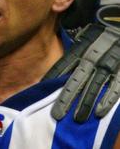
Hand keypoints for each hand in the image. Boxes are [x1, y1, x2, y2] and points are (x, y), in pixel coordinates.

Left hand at [48, 3, 119, 121]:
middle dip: (67, 96)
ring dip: (85, 102)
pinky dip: (107, 99)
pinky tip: (99, 112)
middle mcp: (94, 56)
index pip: (65, 63)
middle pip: (78, 78)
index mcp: (83, 48)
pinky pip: (114, 87)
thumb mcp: (85, 38)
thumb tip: (57, 67)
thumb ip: (74, 51)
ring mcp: (109, 64)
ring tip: (77, 118)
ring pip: (95, 85)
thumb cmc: (102, 36)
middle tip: (57, 114)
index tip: (43, 90)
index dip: (55, 77)